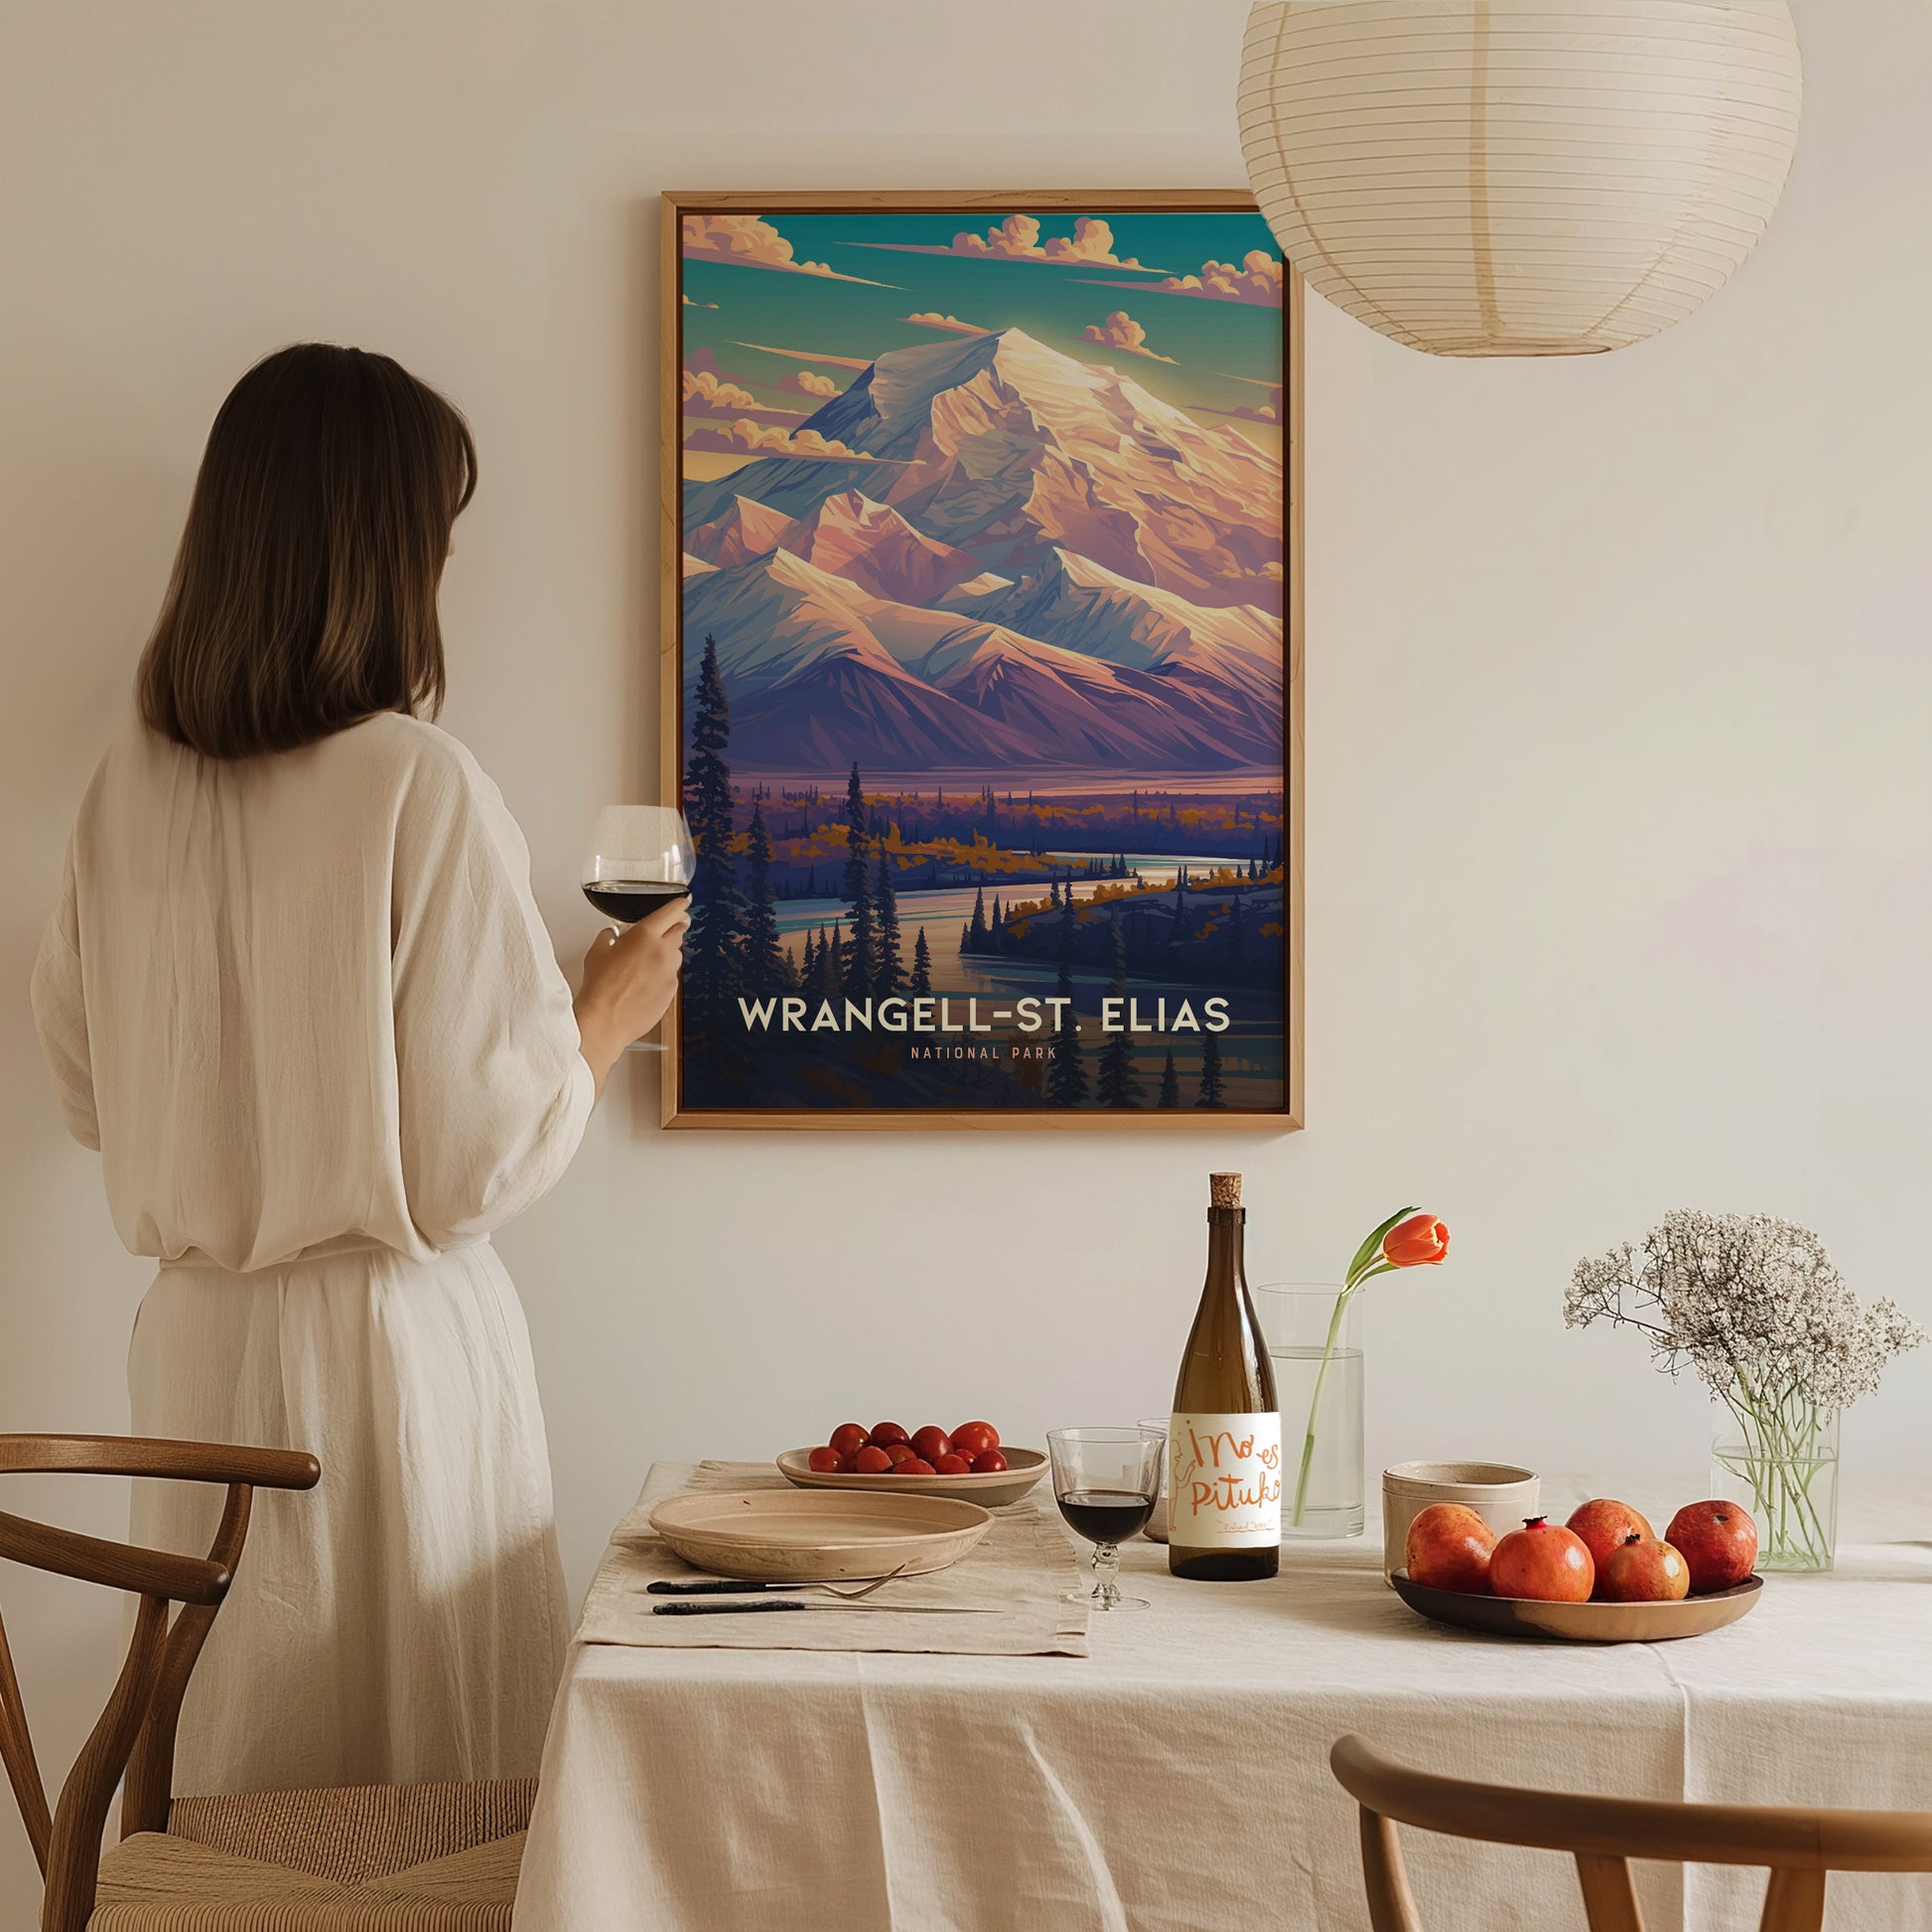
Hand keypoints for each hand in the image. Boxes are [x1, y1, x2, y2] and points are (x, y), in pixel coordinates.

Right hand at [574, 896, 689, 1094]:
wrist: (606, 1019)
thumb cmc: (600, 987)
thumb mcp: (597, 952)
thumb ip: (609, 937)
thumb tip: (612, 935)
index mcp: (644, 935)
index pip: (670, 912)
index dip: (678, 906)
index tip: (683, 903)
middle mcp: (662, 951)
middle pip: (679, 931)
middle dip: (675, 927)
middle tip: (669, 928)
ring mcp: (670, 973)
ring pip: (676, 955)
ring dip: (667, 953)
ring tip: (648, 962)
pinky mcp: (672, 992)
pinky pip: (672, 977)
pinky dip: (663, 975)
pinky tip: (646, 983)